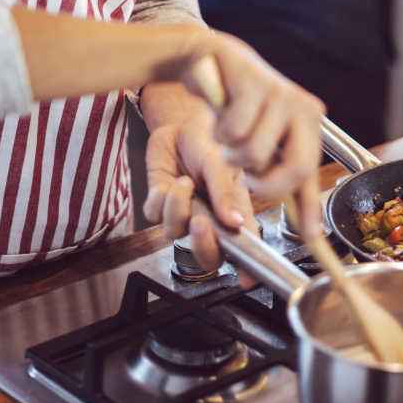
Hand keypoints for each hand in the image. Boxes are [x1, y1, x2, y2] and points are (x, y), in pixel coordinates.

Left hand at [142, 111, 259, 279]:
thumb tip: (236, 223)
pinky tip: (170, 180)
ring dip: (178, 209)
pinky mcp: (159, 203)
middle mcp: (209, 217)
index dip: (246, 268)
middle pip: (207, 254)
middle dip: (202, 244)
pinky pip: (155, 215)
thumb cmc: (209, 141)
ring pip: (176, 233)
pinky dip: (160, 198)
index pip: (242, 246)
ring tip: (184, 182)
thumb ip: (226, 192)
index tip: (247, 280)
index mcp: (233, 211)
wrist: (181, 122)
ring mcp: (184, 212)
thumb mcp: (222, 163)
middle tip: (201, 222)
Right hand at [186, 32, 324, 241]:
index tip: (312, 237)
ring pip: (255, 155)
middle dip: (264, 185)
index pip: (311, 173)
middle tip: (246, 176)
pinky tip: (221, 114)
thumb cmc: (237, 104)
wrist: (212, 57)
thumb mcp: (265, 139)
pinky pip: (234, 132)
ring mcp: (280, 93)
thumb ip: (282, 174)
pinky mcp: (254, 83)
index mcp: (310, 123)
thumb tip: (305, 224)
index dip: (311, 210)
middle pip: (295, 170)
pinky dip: (219, 132)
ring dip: (231, 154)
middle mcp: (302, 107)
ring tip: (228, 135)